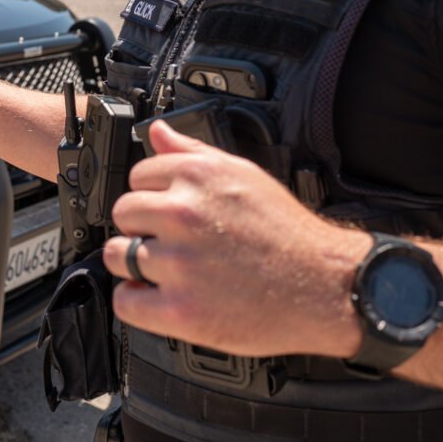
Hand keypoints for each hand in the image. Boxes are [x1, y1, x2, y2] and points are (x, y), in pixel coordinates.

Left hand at [103, 120, 366, 358]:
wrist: (326, 285)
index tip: (169, 213)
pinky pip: (126, 302)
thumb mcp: (244, 175)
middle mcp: (185, 214)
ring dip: (134, 265)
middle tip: (170, 242)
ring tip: (167, 271)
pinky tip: (162, 298)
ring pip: (116, 256)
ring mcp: (180, 263)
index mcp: (198, 177)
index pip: (138, 176)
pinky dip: (137, 303)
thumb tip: (157, 132)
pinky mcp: (181, 309)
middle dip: (141, 228)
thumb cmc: (288, 234)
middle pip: (123, 214)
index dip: (153, 196)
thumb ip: (193, 152)